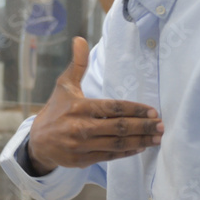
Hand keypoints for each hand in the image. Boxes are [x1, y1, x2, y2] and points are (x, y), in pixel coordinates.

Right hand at [28, 37, 162, 173]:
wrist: (38, 141)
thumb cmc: (56, 110)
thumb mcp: (64, 85)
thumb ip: (77, 64)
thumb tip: (80, 39)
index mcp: (78, 107)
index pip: (113, 108)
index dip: (135, 110)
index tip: (153, 111)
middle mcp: (80, 127)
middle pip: (119, 127)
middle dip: (144, 127)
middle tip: (162, 126)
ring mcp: (81, 146)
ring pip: (117, 144)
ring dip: (140, 141)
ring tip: (157, 138)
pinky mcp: (82, 160)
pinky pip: (110, 156)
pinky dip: (127, 152)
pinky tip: (141, 147)